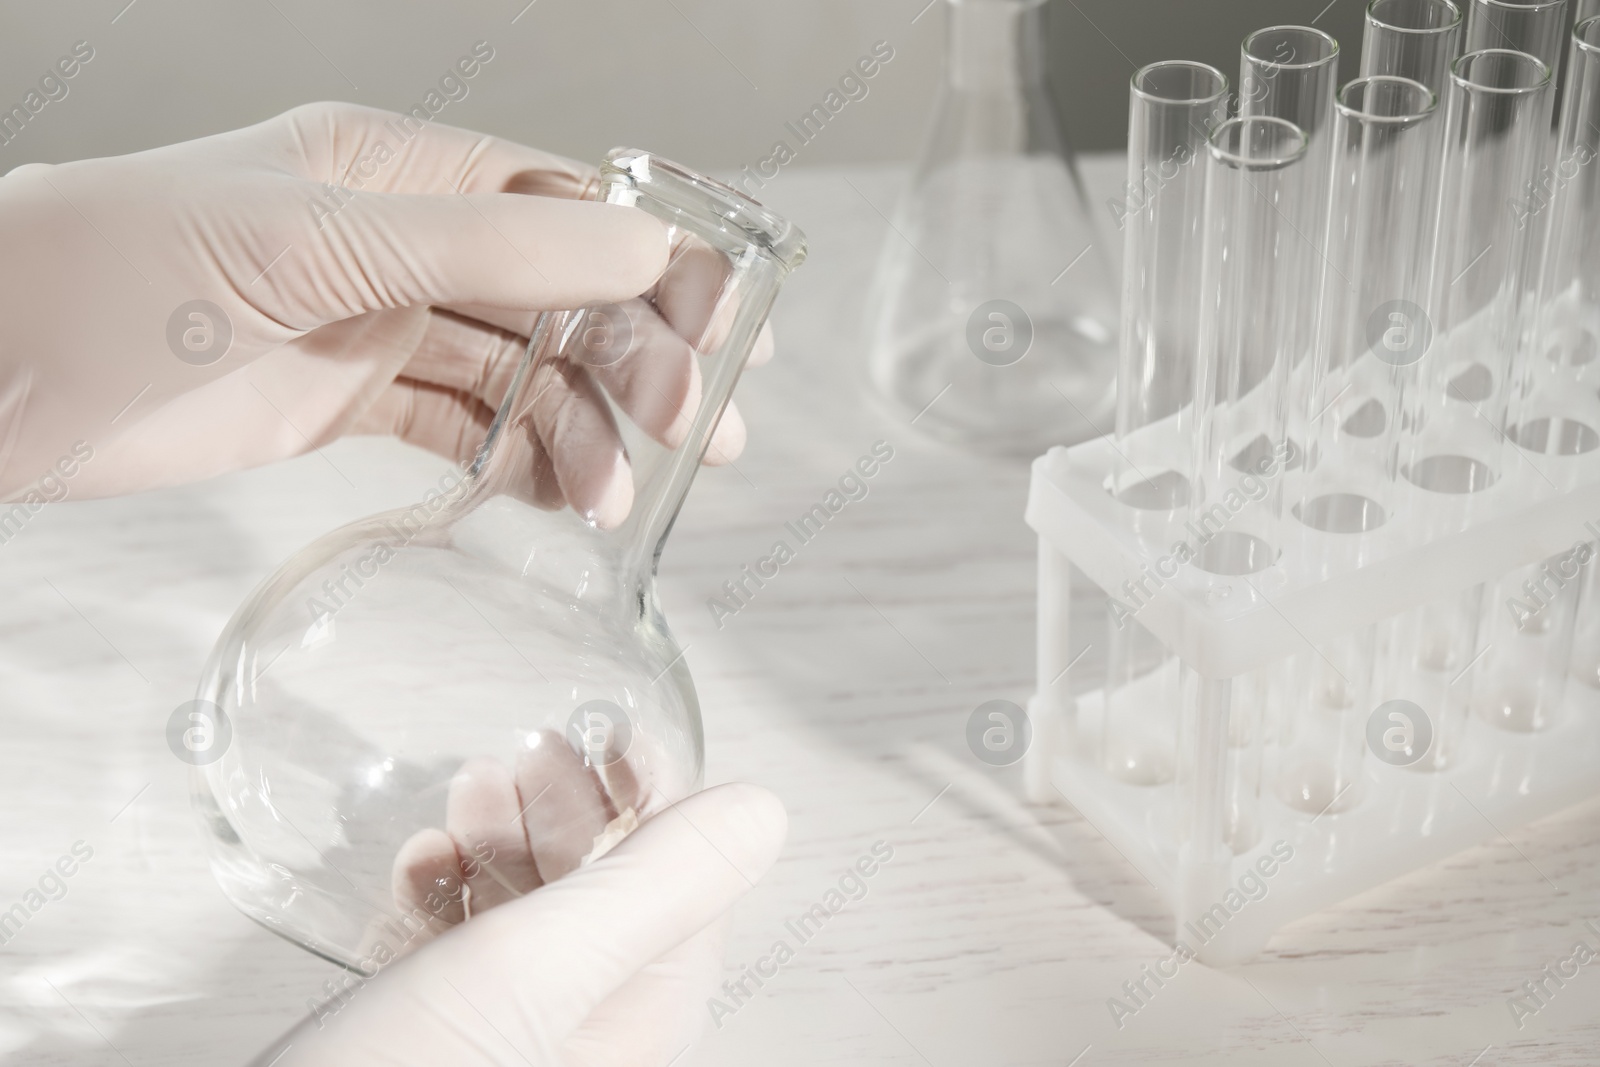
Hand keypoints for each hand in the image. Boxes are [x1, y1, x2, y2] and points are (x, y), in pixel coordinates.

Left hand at [0, 102, 765, 523]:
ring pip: (521, 373)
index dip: (655, 259)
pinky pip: (463, 430)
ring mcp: (376, 324)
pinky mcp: (348, 404)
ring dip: (580, 430)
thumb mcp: (317, 242)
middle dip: (635, 360)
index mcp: (397, 169)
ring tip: (609, 496)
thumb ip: (487, 246)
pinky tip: (556, 497)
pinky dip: (517, 463)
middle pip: (560, 294)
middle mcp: (398, 241)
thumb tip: (643, 245)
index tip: (724, 324)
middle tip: (692, 431)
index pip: (566, 199)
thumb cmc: (117, 272)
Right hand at [257, 784, 786, 1066]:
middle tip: (530, 752)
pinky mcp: (441, 1051)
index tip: (613, 729)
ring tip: (467, 792)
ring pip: (532, 922)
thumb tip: (765, 810)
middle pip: (608, 893)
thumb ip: (658, 886)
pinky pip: (464, 964)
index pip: (686, 880)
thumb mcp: (540, 969)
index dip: (657, 792)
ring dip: (505, 844)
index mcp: (642, 1019)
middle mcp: (590, 1037)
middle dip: (571, 811)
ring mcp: (514, 1048)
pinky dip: (445, 900)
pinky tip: (417, 869)